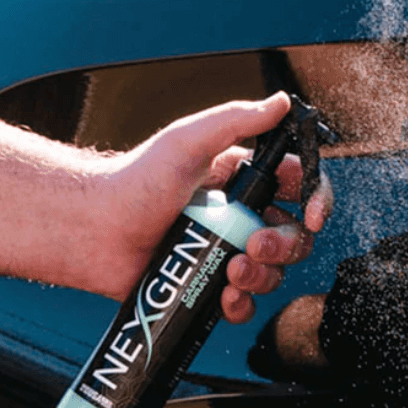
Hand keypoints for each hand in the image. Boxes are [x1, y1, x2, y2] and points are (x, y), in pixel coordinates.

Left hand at [96, 93, 333, 322]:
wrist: (91, 233)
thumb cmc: (131, 182)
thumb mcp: (187, 142)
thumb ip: (236, 120)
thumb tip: (280, 102)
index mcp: (243, 182)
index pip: (300, 188)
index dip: (316, 203)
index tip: (312, 215)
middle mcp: (241, 218)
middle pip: (295, 237)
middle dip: (284, 245)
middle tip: (254, 244)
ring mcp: (227, 253)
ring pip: (274, 272)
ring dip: (262, 276)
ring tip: (230, 271)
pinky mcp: (210, 286)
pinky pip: (245, 303)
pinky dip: (242, 304)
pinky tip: (224, 295)